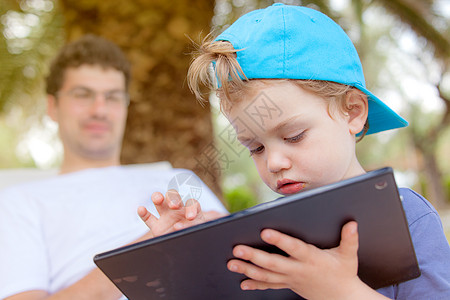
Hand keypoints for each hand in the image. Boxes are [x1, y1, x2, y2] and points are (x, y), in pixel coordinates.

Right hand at [138, 189, 208, 236]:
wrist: (186, 247)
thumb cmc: (194, 234)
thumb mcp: (198, 231)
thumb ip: (192, 227)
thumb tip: (181, 227)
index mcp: (191, 210)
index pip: (192, 204)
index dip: (191, 208)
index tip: (190, 217)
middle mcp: (178, 210)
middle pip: (174, 197)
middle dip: (174, 198)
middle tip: (174, 206)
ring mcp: (166, 216)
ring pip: (160, 202)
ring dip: (158, 197)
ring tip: (158, 199)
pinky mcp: (156, 226)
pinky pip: (148, 218)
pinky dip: (144, 213)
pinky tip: (141, 209)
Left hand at [227, 221, 377, 298]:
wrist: (341, 298)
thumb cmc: (344, 273)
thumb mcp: (349, 256)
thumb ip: (349, 239)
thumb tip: (352, 223)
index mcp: (311, 259)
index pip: (293, 248)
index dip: (279, 240)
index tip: (264, 232)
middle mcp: (298, 269)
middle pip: (273, 263)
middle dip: (254, 256)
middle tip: (237, 249)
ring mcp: (291, 279)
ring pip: (266, 276)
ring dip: (247, 269)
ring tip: (231, 263)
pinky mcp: (287, 284)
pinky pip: (269, 285)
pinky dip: (255, 284)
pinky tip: (242, 282)